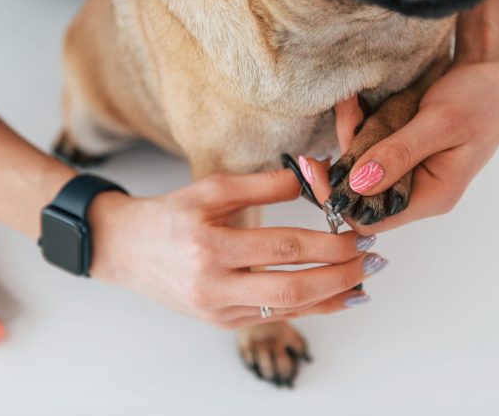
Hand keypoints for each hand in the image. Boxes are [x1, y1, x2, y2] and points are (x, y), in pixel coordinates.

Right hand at [88, 170, 386, 328]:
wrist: (125, 250)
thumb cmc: (169, 214)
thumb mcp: (211, 188)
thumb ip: (265, 184)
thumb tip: (315, 175)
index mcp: (209, 246)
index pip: (284, 247)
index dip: (329, 243)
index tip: (360, 233)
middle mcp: (212, 285)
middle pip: (293, 288)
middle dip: (341, 275)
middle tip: (373, 259)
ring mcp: (217, 310)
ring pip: (288, 309)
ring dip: (333, 296)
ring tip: (364, 280)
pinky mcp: (220, 322)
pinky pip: (274, 316)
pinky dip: (310, 307)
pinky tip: (335, 296)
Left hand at [304, 55, 498, 235]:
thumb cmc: (482, 97)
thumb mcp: (440, 123)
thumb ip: (399, 153)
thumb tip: (357, 184)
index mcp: (432, 196)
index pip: (370, 219)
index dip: (339, 199)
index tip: (318, 166)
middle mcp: (417, 192)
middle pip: (360, 193)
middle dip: (341, 160)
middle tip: (340, 117)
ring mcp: (410, 172)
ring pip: (361, 169)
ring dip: (349, 138)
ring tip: (348, 104)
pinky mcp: (404, 152)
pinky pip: (370, 149)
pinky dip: (358, 128)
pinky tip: (354, 104)